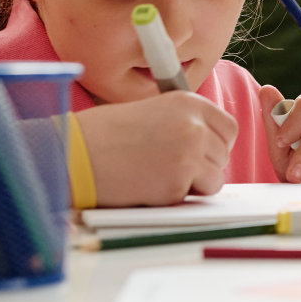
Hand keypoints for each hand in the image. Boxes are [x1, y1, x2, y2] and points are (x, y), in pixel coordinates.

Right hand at [78, 92, 237, 205]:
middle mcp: (194, 125)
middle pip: (223, 155)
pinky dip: (175, 198)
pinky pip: (192, 197)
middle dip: (204, 166)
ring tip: (158, 176)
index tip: (203, 152)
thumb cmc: (104, 135)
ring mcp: (188, 155)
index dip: (217, 144)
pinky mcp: (176, 183)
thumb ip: (184, 124)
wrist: (72, 154)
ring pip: (215, 179)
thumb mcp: (152, 112)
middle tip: (171, 168)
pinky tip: (147, 186)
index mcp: (189, 103)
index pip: (228, 128)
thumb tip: (211, 146)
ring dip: (193, 184)